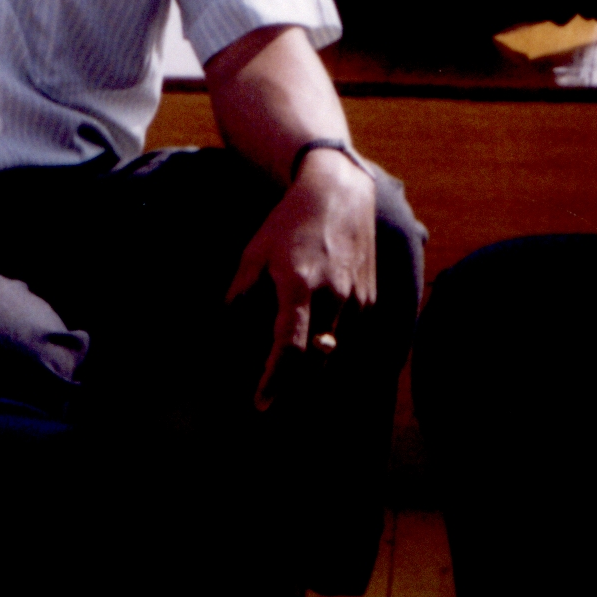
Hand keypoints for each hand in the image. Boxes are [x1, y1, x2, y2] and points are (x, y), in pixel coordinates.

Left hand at [229, 142, 377, 402]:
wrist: (340, 194)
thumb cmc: (289, 223)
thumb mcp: (254, 253)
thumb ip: (240, 294)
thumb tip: (226, 328)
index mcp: (299, 285)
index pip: (289, 346)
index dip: (274, 379)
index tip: (261, 402)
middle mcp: (333, 296)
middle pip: (315, 360)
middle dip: (294, 384)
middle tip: (273, 397)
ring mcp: (357, 299)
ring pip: (335, 353)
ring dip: (314, 369)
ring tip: (293, 378)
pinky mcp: (370, 300)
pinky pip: (349, 338)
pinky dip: (332, 348)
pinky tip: (316, 349)